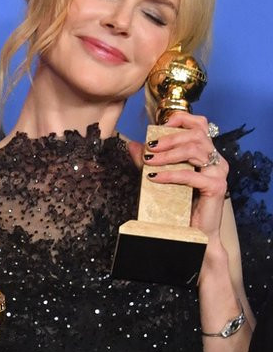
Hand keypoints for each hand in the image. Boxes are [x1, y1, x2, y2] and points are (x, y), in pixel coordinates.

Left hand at [127, 111, 227, 237]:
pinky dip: (170, 175)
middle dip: (170, 138)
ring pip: (195, 150)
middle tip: (150, 146)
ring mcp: (218, 172)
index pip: (200, 125)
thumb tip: (132, 144)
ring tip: (149, 161)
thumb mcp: (160, 177)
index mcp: (206, 153)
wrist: (192, 231)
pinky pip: (191, 175)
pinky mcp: (217, 187)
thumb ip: (149, 160)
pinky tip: (154, 178)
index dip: (181, 119)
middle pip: (196, 135)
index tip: (160, 124)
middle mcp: (216, 159)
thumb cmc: (179, 203)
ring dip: (168, 154)